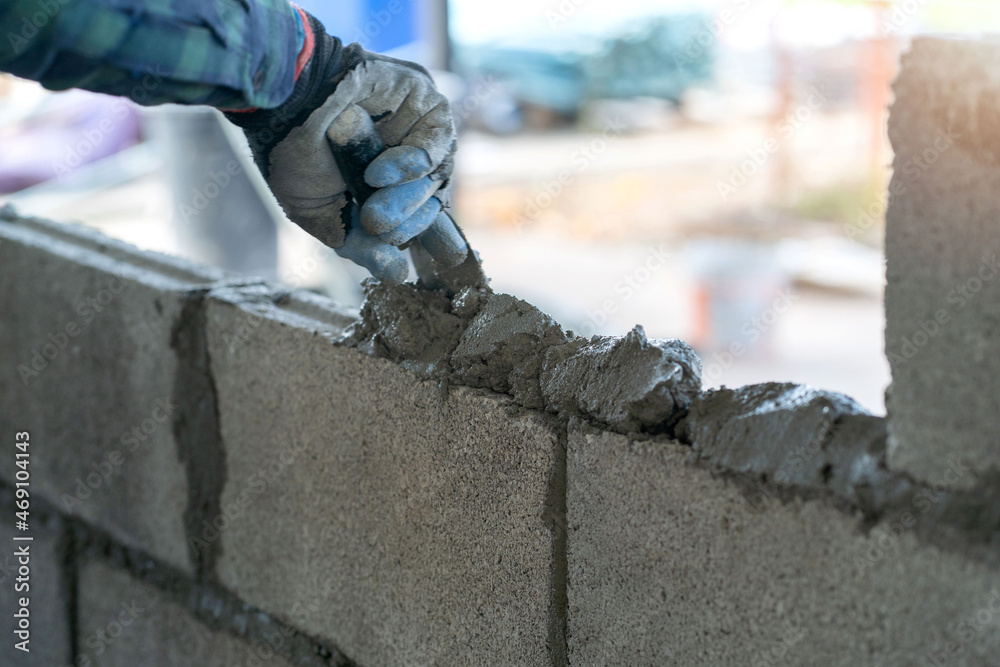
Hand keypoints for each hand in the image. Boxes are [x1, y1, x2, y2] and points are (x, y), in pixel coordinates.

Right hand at [225, 11, 466, 282]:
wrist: (282, 99)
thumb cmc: (290, 152)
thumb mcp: (318, 213)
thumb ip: (359, 246)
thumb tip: (398, 275)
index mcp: (384, 183)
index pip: (423, 214)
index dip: (437, 236)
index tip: (451, 257)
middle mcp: (405, 156)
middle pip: (431, 201)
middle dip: (407, 223)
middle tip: (376, 226)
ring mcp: (417, 128)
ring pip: (435, 177)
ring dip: (406, 200)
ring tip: (373, 209)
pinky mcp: (424, 101)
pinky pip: (436, 143)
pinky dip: (411, 166)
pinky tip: (379, 173)